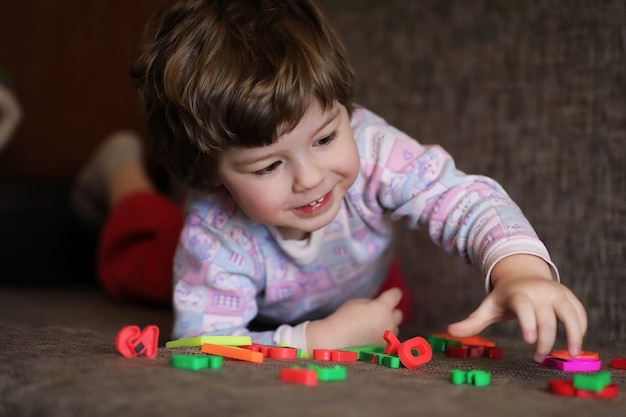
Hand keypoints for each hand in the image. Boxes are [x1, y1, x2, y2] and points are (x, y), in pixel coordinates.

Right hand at [306, 288, 403, 350]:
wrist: (336, 342)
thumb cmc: (343, 319)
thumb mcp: (356, 303)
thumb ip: (371, 303)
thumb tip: (377, 306)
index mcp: (382, 307)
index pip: (396, 295)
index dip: (393, 293)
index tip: (392, 294)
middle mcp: (389, 322)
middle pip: (399, 314)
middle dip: (391, 312)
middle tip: (379, 314)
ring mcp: (388, 338)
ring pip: (395, 329)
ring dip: (388, 326)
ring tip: (373, 329)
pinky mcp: (385, 350)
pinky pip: (389, 341)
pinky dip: (383, 339)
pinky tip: (371, 339)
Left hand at [447, 254, 586, 361]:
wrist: (523, 274)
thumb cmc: (505, 297)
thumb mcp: (488, 307)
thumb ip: (472, 321)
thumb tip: (449, 331)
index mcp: (518, 294)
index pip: (524, 308)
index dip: (527, 323)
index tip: (528, 341)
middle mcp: (539, 292)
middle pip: (546, 318)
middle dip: (544, 340)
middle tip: (538, 358)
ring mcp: (557, 293)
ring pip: (570, 314)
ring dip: (573, 335)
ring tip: (570, 354)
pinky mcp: (569, 297)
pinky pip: (579, 313)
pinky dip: (580, 328)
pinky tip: (575, 343)